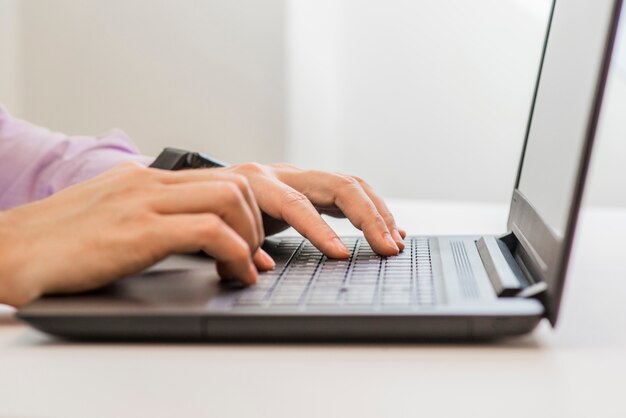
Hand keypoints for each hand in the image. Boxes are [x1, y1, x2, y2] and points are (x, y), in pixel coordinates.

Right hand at [0, 162, 272, 306]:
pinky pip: (210, 231)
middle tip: (254, 255)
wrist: (9, 252)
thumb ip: (149, 213)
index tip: (254, 239)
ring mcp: (144, 202)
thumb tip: (187, 232)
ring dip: (250, 237)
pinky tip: (233, 274)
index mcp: (144, 177)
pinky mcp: (139, 231)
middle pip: (234, 183)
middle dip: (256, 222)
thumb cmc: (58, 241)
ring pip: (229, 199)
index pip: (217, 176)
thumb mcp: (111, 214)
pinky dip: (235, 254)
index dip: (247, 209)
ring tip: (245, 266)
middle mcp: (148, 182)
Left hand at [223, 163, 406, 256]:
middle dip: (369, 217)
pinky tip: (387, 229)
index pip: (296, 205)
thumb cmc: (212, 210)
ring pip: (350, 185)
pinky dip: (371, 210)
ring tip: (395, 240)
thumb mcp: (218, 228)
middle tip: (388, 247)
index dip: (320, 231)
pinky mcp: (310, 185)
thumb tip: (261, 269)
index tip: (342, 255)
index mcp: (256, 184)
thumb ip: (237, 247)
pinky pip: (349, 192)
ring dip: (378, 212)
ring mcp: (299, 176)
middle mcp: (282, 174)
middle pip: (338, 185)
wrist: (204, 185)